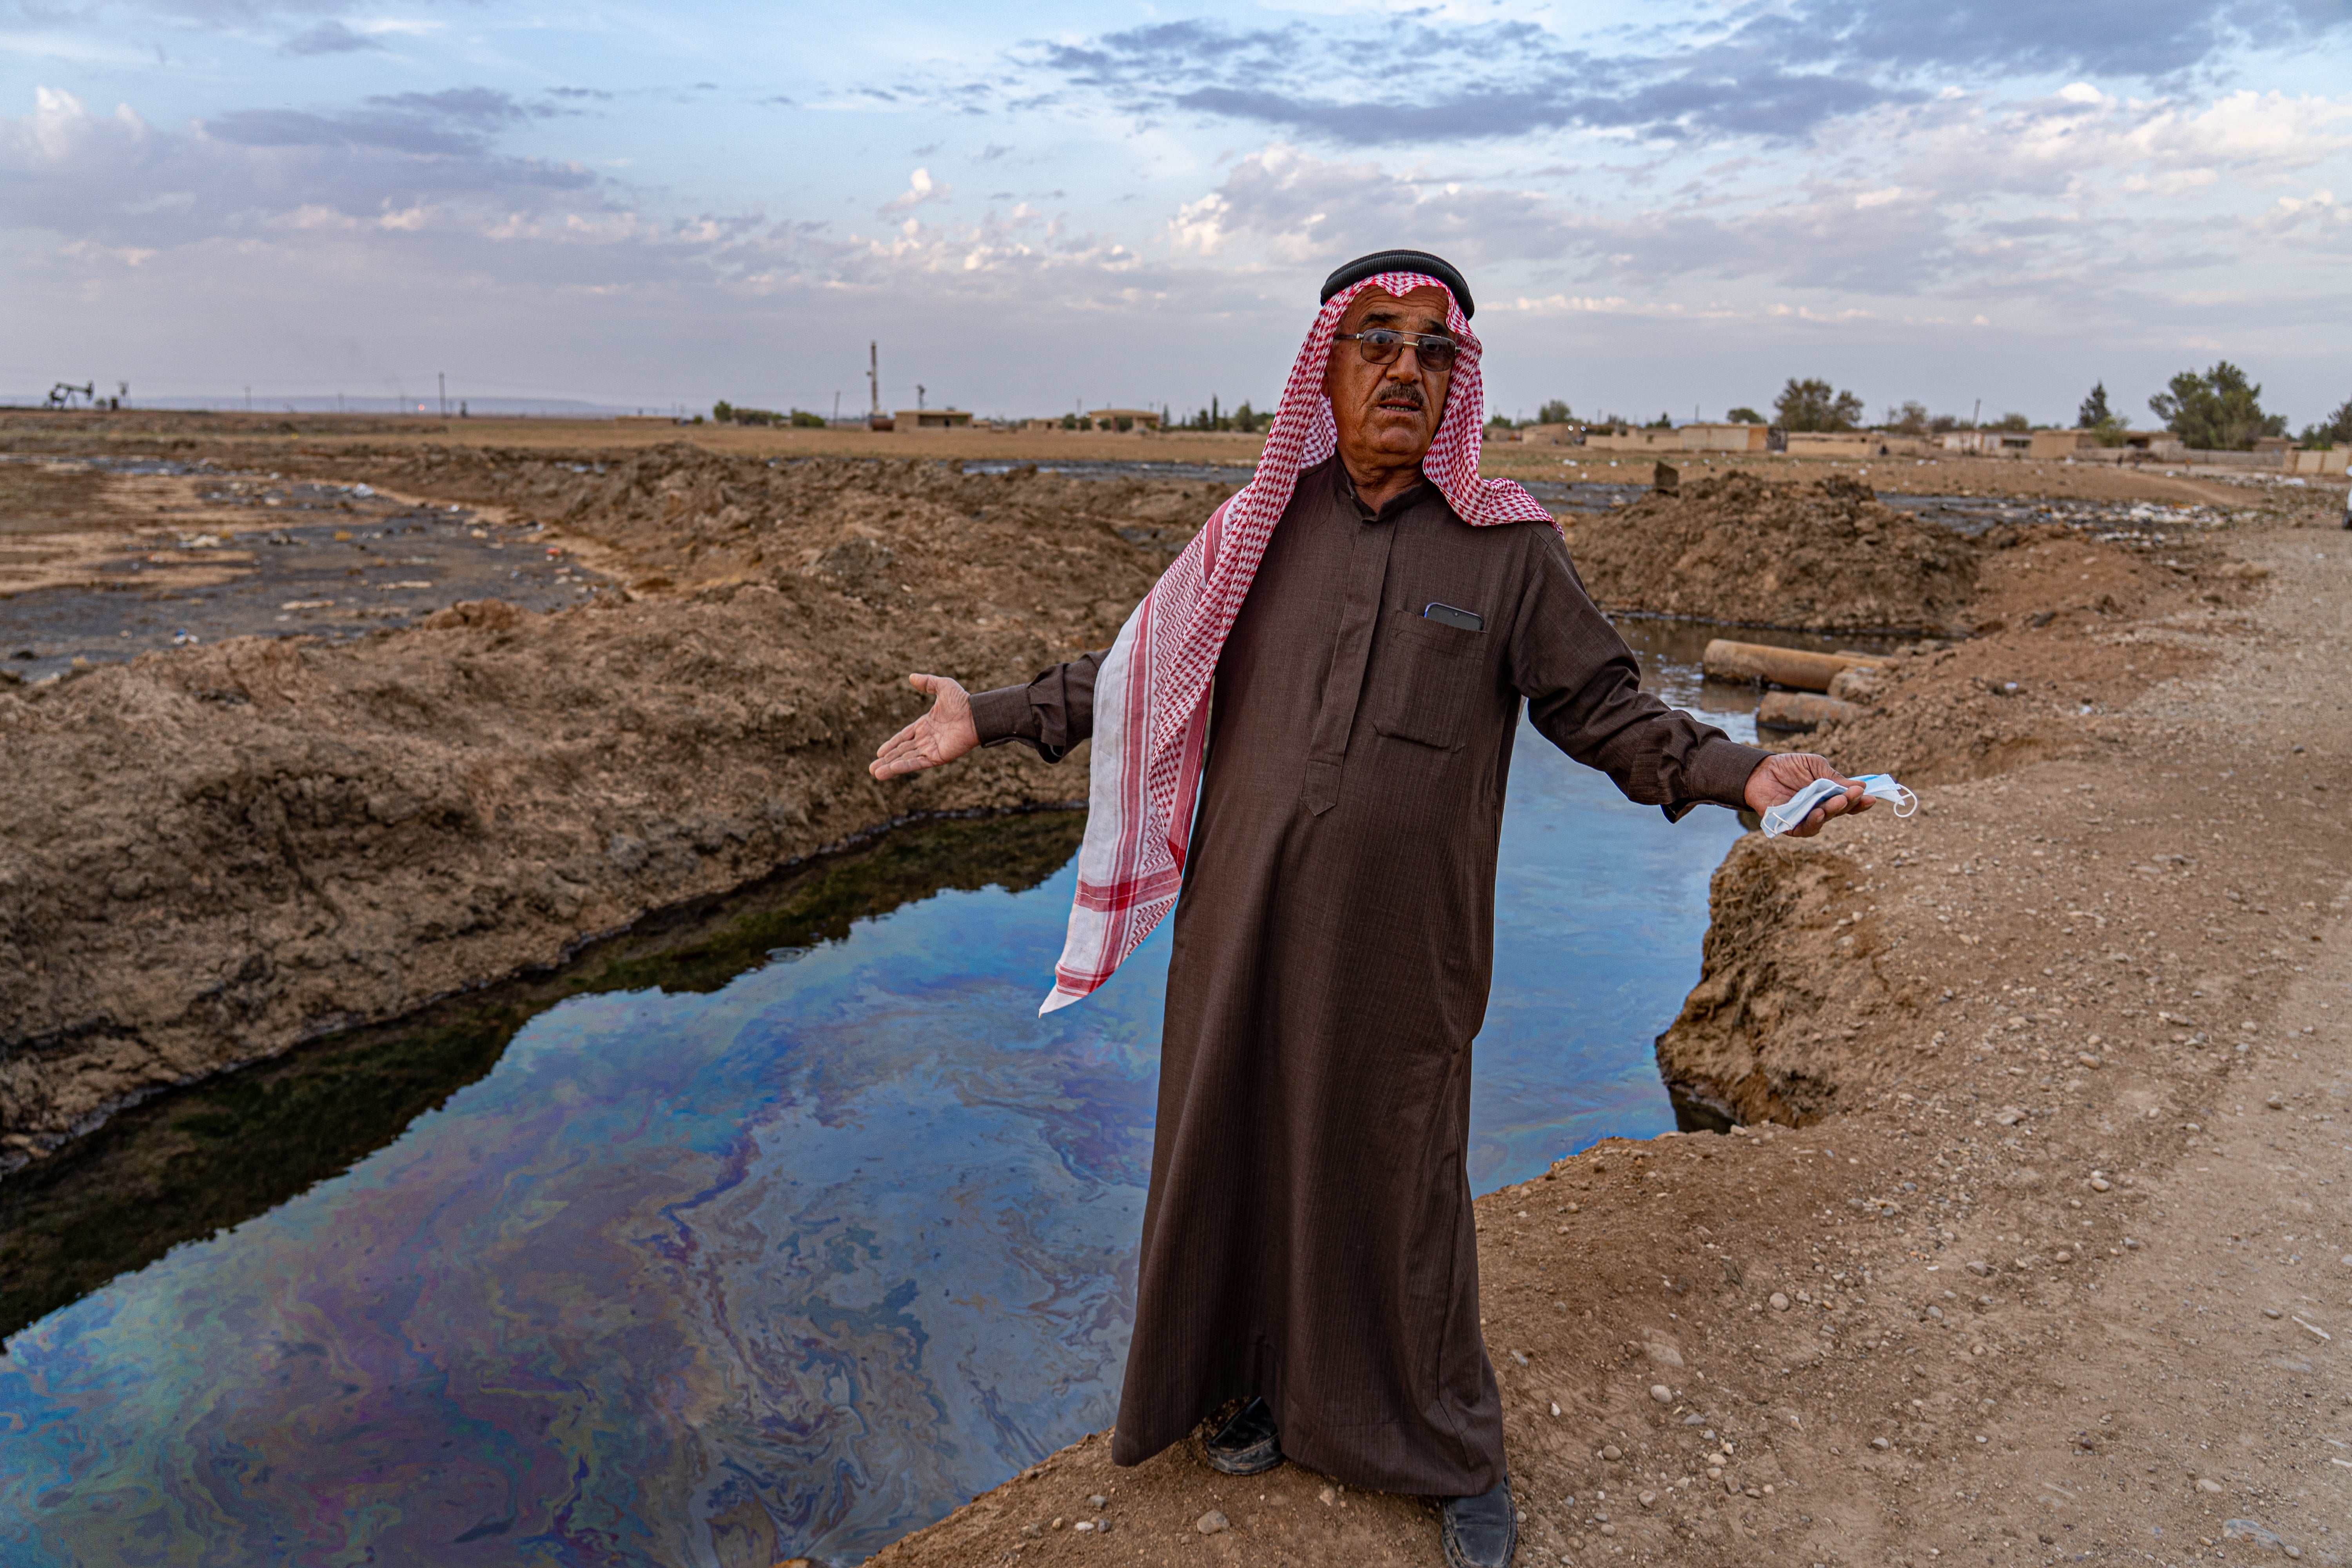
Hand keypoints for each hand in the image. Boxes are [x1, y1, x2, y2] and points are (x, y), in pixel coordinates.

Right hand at [870, 674, 979, 779]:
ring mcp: (932, 749)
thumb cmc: (963, 701)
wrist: (977, 715)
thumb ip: (927, 683)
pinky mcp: (938, 757)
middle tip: (871, 769)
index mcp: (926, 724)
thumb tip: (911, 677)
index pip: (904, 737)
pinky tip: (891, 769)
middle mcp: (927, 739)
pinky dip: (904, 767)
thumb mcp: (942, 686)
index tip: (879, 752)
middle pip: (902, 751)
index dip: (891, 744)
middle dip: (886, 759)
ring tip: (875, 774)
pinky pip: (918, 762)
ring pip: (906, 759)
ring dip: (890, 767)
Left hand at [1743, 751, 1871, 836]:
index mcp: (1828, 795)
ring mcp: (1804, 817)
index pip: (1848, 803)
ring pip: (1823, 821)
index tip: (1871, 797)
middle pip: (1838, 812)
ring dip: (1832, 812)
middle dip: (1848, 804)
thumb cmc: (1789, 766)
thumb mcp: (1815, 766)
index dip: (1859, 802)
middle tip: (1853, 795)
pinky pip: (1803, 829)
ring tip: (1837, 803)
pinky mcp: (1788, 824)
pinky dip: (1812, 823)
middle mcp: (1819, 809)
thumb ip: (1834, 778)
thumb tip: (1861, 786)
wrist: (1760, 769)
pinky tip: (1818, 813)